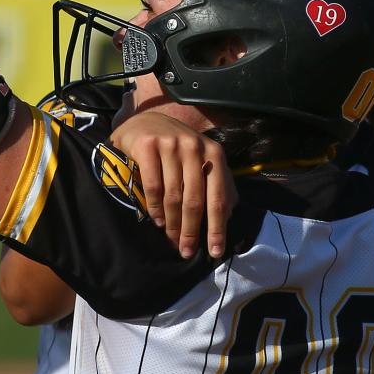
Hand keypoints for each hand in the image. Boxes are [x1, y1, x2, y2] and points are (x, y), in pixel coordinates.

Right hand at [109, 112, 235, 259]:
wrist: (145, 122)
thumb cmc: (177, 148)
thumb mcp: (202, 160)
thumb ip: (218, 183)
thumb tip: (228, 215)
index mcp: (214, 153)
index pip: (218, 197)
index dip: (217, 227)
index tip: (215, 251)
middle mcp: (194, 147)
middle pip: (195, 200)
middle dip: (191, 231)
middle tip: (186, 251)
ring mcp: (170, 145)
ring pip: (173, 196)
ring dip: (172, 223)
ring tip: (171, 239)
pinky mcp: (148, 146)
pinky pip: (153, 186)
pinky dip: (155, 208)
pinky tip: (157, 220)